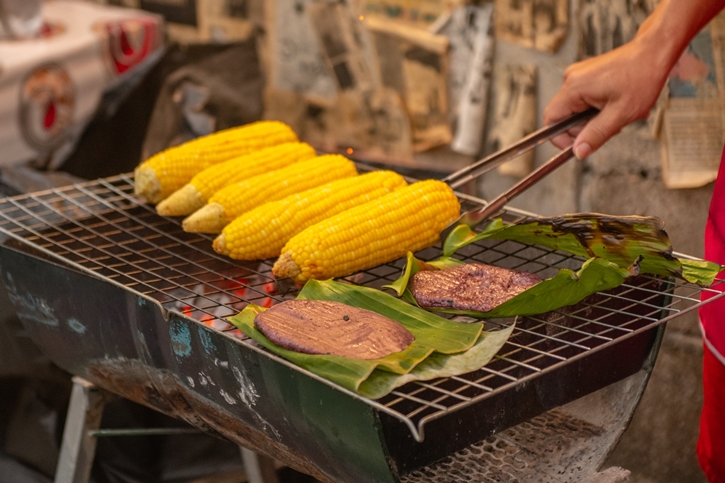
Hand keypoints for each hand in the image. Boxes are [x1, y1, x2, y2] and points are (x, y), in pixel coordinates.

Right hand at [544, 35, 670, 158]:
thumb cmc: (642, 75)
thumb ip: (596, 135)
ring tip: (616, 111)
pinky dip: (598, 107)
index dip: (560, 137)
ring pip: (576, 110)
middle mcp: (572, 79)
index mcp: (574, 87)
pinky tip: (615, 103)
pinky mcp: (587, 75)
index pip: (551, 120)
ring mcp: (579, 75)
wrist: (654, 51)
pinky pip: (584, 100)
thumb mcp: (620, 113)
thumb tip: (579, 152)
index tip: (577, 146)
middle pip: (565, 116)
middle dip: (585, 127)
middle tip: (609, 126)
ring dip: (594, 117)